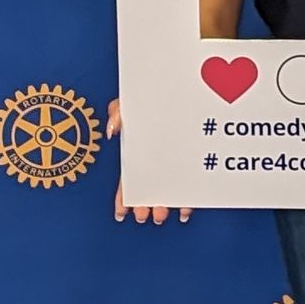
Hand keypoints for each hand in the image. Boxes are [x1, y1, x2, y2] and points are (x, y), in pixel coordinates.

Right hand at [107, 99, 189, 225]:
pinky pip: (189, 184)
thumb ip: (117, 111)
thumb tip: (112, 130)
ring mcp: (174, 162)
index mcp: (140, 150)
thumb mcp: (131, 101)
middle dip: (143, 204)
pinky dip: (187, 199)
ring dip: (163, 205)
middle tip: (144, 215)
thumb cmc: (154, 96)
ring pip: (166, 189)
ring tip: (162, 215)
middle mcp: (157, 159)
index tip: (121, 212)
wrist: (184, 88)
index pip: (128, 179)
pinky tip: (184, 210)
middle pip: (147, 188)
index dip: (123, 197)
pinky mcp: (191, 164)